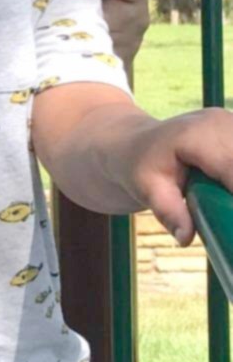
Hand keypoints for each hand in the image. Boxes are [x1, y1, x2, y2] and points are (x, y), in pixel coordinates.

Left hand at [129, 108, 232, 245]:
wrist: (137, 143)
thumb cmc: (141, 167)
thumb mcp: (146, 189)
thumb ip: (169, 212)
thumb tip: (186, 238)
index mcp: (196, 135)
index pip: (232, 165)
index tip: (230, 212)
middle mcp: (220, 122)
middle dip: (232, 191)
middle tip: (225, 209)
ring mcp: (232, 123)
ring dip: (232, 186)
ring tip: (225, 202)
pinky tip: (225, 192)